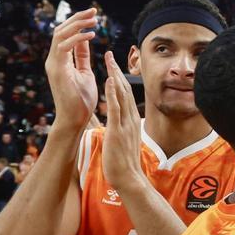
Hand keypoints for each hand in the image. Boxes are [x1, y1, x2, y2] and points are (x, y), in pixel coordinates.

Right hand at [44, 8, 98, 132]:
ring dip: (77, 25)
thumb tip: (85, 40)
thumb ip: (81, 56)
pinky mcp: (57, 71)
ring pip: (60, 35)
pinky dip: (77, 39)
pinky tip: (91, 35)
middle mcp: (54, 60)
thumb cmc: (81, 100)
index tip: (93, 15)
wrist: (75, 119)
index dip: (78, 23)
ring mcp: (54, 65)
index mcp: (60, 60)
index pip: (66, 34)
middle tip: (94, 11)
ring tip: (94, 19)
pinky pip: (64, 48)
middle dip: (77, 18)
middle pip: (61, 30)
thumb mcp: (84, 72)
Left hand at [101, 52, 145, 193]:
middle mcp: (130, 119)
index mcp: (131, 121)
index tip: (113, 66)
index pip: (125, 95)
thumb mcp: (120, 141)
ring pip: (121, 95)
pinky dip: (113, 93)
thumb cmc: (123, 164)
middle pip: (124, 89)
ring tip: (109, 61)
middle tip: (111, 55)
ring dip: (115, 76)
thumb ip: (113, 129)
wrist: (129, 179)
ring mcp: (125, 124)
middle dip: (117, 71)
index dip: (119, 79)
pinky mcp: (118, 130)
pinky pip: (116, 109)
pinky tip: (110, 81)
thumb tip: (103, 123)